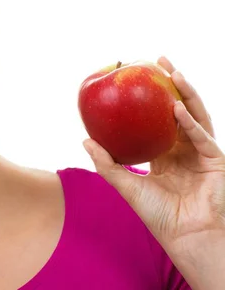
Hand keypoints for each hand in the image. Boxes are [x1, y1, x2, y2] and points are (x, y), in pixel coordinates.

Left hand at [82, 56, 224, 254]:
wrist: (186, 236)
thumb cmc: (159, 215)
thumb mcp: (127, 185)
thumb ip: (107, 164)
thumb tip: (84, 140)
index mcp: (166, 154)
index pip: (157, 119)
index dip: (149, 98)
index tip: (137, 77)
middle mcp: (184, 148)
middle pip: (179, 108)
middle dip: (171, 83)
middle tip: (156, 60)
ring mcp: (201, 151)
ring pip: (195, 114)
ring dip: (185, 92)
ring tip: (171, 71)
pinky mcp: (215, 160)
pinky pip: (201, 136)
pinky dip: (189, 122)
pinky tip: (175, 107)